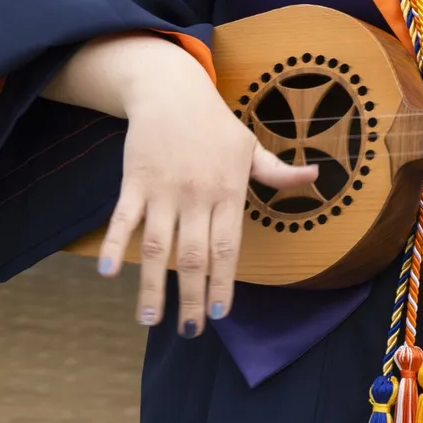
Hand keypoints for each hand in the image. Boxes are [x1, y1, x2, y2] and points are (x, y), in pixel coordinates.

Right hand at [96, 50, 317, 334]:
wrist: (171, 90)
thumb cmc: (214, 124)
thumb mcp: (250, 146)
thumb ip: (278, 172)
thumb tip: (316, 178)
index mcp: (228, 192)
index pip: (227, 248)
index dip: (224, 283)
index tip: (220, 315)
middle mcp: (197, 196)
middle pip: (194, 257)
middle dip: (192, 298)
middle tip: (189, 332)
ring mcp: (164, 190)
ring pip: (158, 247)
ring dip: (153, 286)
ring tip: (151, 320)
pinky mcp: (134, 181)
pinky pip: (122, 218)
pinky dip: (114, 244)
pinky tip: (106, 273)